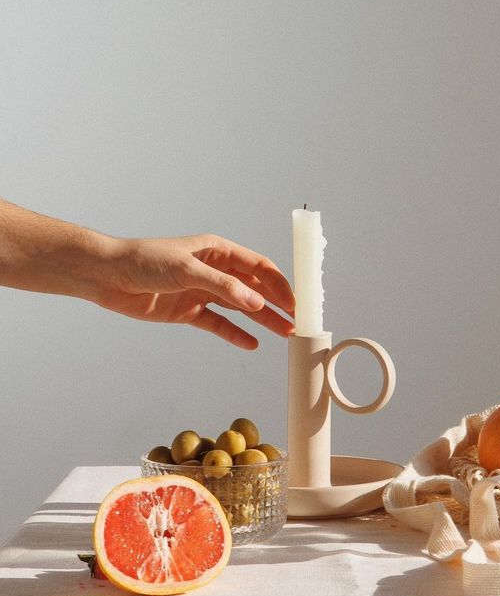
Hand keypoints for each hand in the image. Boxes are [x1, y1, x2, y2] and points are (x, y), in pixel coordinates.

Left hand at [94, 233, 294, 349]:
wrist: (108, 276)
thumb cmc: (144, 260)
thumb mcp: (187, 270)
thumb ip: (224, 287)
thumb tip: (256, 303)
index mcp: (218, 251)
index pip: (258, 268)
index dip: (279, 284)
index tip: (294, 302)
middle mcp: (214, 271)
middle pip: (253, 289)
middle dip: (276, 304)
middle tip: (295, 322)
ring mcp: (202, 292)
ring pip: (239, 308)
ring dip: (261, 320)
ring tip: (283, 334)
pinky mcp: (188, 311)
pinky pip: (218, 324)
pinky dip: (234, 334)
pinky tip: (251, 343)